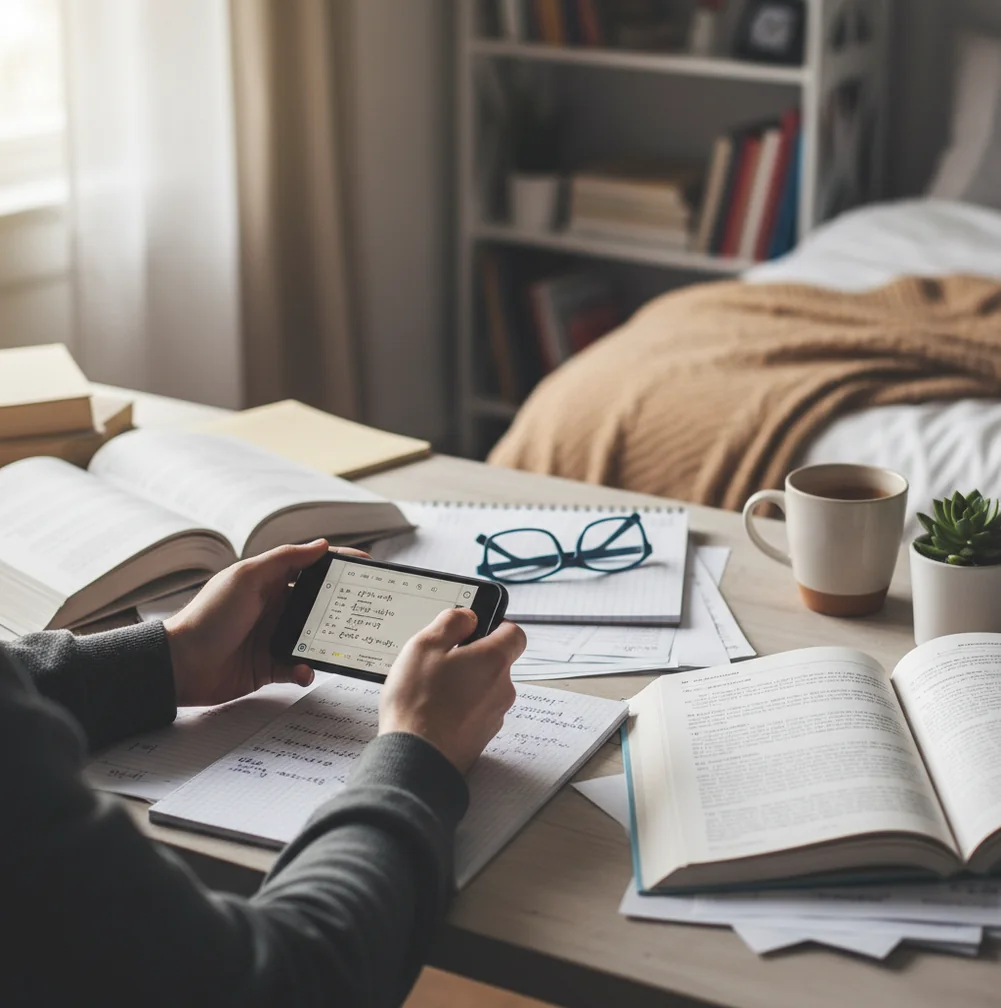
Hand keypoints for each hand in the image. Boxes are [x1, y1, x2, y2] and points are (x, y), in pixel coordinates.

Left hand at [164, 540, 369, 706]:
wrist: (180, 665)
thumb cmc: (209, 616)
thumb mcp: (246, 578)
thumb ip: (284, 560)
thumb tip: (321, 545)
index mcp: (270, 582)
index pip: (310, 567)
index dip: (337, 563)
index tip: (364, 564)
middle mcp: (275, 607)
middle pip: (318, 603)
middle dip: (341, 607)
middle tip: (364, 610)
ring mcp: (274, 637)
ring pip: (313, 637)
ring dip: (326, 642)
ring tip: (340, 645)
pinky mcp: (270, 666)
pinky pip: (298, 666)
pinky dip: (305, 669)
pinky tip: (304, 670)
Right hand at [379, 608, 526, 773]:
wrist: (416, 759)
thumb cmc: (418, 702)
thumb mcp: (424, 646)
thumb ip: (451, 622)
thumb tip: (468, 616)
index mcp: (493, 660)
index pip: (514, 633)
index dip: (496, 626)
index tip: (474, 628)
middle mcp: (502, 688)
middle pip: (496, 662)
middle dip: (472, 658)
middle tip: (439, 661)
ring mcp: (494, 716)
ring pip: (484, 688)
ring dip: (464, 684)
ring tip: (430, 689)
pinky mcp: (482, 738)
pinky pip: (475, 712)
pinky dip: (459, 709)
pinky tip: (432, 711)